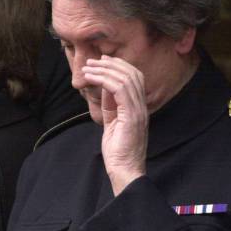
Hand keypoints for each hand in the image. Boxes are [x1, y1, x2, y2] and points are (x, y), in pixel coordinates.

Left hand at [82, 55, 147, 194]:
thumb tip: (104, 89)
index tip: (102, 61)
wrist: (125, 170)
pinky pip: (119, 89)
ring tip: (88, 69)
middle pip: (132, 74)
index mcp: (139, 107)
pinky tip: (92, 79)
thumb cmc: (119, 151)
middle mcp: (142, 106)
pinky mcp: (131, 116)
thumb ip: (111, 106)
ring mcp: (138, 111)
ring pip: (125, 78)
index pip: (135, 77)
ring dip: (104, 70)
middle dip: (110, 64)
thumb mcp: (112, 123)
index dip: (119, 65)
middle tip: (91, 62)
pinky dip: (104, 80)